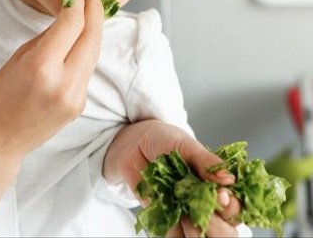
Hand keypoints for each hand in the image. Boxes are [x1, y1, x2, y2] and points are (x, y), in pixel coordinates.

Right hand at [0, 0, 103, 159]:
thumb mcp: (17, 58)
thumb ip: (47, 38)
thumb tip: (67, 17)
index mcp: (41, 67)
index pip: (72, 24)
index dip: (77, 3)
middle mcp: (63, 82)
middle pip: (91, 37)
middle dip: (94, 11)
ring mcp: (75, 96)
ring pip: (93, 53)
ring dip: (94, 30)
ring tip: (90, 12)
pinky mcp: (80, 105)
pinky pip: (87, 71)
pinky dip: (86, 51)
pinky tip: (81, 40)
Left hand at [103, 120, 241, 236]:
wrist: (132, 141)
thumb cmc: (163, 139)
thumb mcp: (186, 145)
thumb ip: (206, 162)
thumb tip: (229, 179)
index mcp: (216, 184)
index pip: (235, 206)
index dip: (232, 207)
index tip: (222, 197)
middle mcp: (205, 203)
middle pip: (224, 231)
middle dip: (218, 227)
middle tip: (204, 212)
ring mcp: (185, 213)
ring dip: (196, 232)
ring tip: (186, 216)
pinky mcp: (165, 220)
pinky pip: (173, 236)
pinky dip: (174, 232)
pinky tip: (171, 217)